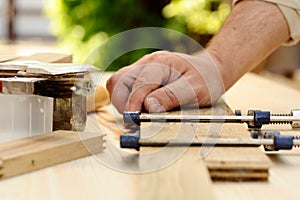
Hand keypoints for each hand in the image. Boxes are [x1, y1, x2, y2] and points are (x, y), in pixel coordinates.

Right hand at [106, 50, 225, 112]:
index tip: (133, 121)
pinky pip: (124, 87)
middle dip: (122, 103)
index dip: (133, 104)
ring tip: (136, 115)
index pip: (138, 84)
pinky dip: (125, 100)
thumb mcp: (195, 89)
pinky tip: (138, 109)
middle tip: (134, 120)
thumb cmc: (205, 79)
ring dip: (122, 102)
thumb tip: (149, 107)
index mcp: (161, 63)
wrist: (209, 70)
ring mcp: (142, 69)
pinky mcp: (141, 76)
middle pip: (119, 81)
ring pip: (117, 83)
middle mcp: (147, 63)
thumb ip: (171, 96)